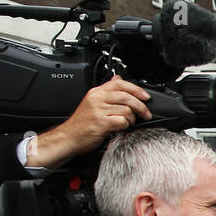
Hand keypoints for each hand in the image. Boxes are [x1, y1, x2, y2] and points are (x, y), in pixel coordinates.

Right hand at [29, 76, 151, 168]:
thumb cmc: (83, 123)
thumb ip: (107, 91)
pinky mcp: (101, 122)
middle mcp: (97, 99)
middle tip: (146, 114)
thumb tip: (118, 79)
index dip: (136, 89)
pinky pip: (122, 121)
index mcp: (96, 92)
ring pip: (126, 110)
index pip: (119, 83)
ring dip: (132, 119)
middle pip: (126, 96)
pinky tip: (121, 128)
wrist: (69, 137)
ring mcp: (98, 110)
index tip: (146, 96)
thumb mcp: (93, 102)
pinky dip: (126, 125)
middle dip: (141, 106)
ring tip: (127, 123)